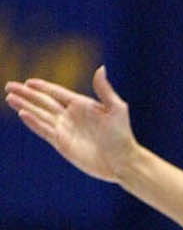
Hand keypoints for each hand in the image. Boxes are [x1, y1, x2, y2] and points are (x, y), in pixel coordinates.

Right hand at [4, 65, 137, 181]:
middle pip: (43, 102)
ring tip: (9, 98)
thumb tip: (101, 68)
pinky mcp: (63, 144)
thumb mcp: (116, 109)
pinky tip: (23, 114)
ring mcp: (65, 130)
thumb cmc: (123, 135)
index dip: (42, 87)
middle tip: (9, 86)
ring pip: (40, 115)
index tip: (28, 82)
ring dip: (25, 106)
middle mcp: (70, 117)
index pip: (56, 93)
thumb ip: (105, 90)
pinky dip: (34, 122)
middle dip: (26, 95)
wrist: (124, 161)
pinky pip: (45, 131)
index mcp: (80, 105)